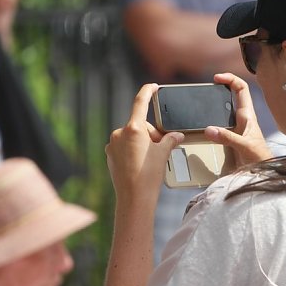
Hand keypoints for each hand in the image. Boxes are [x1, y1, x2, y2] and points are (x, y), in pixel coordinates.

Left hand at [106, 84, 184, 207]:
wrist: (134, 198)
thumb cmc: (149, 175)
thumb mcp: (163, 154)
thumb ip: (170, 139)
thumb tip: (176, 135)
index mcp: (134, 129)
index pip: (141, 102)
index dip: (147, 91)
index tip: (152, 86)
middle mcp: (120, 133)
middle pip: (140, 125)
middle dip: (151, 134)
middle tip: (161, 149)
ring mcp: (113, 144)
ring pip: (132, 137)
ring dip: (142, 143)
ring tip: (150, 160)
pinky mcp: (109, 154)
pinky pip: (124, 146)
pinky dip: (133, 150)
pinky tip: (140, 164)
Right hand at [203, 73, 271, 168]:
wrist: (264, 171)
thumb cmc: (260, 158)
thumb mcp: (244, 146)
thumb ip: (228, 138)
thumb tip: (210, 129)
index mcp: (248, 115)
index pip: (242, 88)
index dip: (231, 79)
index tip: (217, 78)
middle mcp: (243, 118)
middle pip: (234, 94)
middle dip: (222, 86)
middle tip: (209, 85)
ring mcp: (237, 126)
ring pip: (227, 107)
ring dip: (217, 101)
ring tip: (205, 98)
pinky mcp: (232, 135)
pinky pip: (221, 121)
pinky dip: (212, 118)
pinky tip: (205, 123)